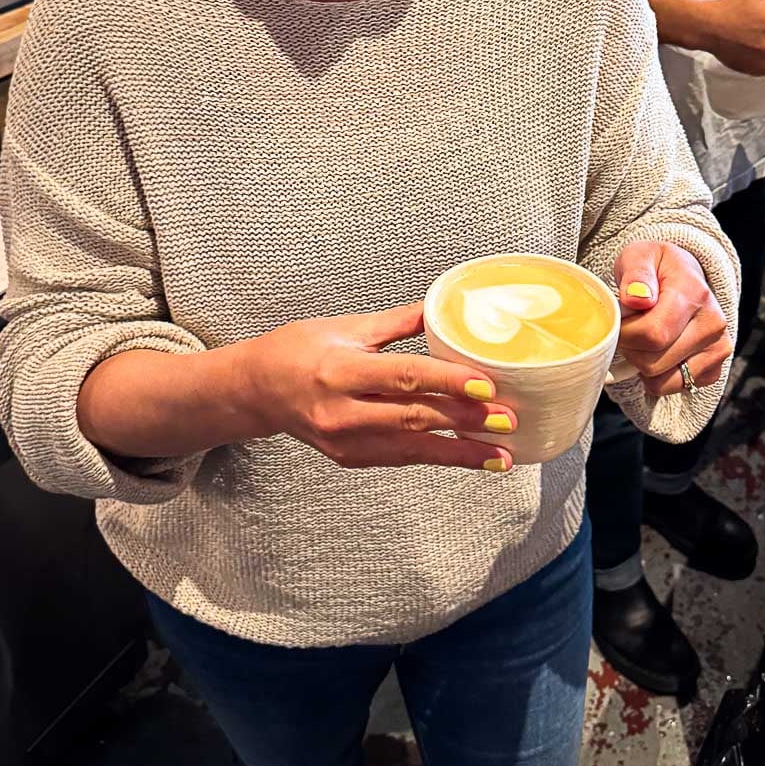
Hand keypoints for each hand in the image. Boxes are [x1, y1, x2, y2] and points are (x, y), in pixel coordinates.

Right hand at [236, 303, 515, 471]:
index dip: (447, 382)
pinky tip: (468, 458)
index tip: (485, 385)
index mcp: (341, 371)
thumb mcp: (346, 327)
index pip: (404, 377)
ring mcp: (346, 441)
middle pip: (414, 417)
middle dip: (464, 420)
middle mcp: (343, 411)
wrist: (257, 390)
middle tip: (507, 420)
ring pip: (412, 448)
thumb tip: (440, 306)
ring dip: (460, 452)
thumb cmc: (299, 350)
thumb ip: (396, 323)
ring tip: (501, 454)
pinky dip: (436, 457)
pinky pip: (400, 458)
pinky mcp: (350, 459)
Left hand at [612, 242, 731, 397]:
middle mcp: (712, 323)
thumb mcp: (640, 256)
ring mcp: (718, 348)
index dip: (625, 335)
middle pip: (655, 361)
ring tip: (644, 340)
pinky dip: (659, 377)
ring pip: (664, 381)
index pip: (653, 334)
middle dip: (631, 350)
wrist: (685, 277)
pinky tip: (659, 352)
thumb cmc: (657, 268)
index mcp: (693, 293)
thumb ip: (635, 273)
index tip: (619, 322)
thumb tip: (637, 298)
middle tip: (629, 330)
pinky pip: (676, 387)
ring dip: (643, 366)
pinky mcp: (715, 368)